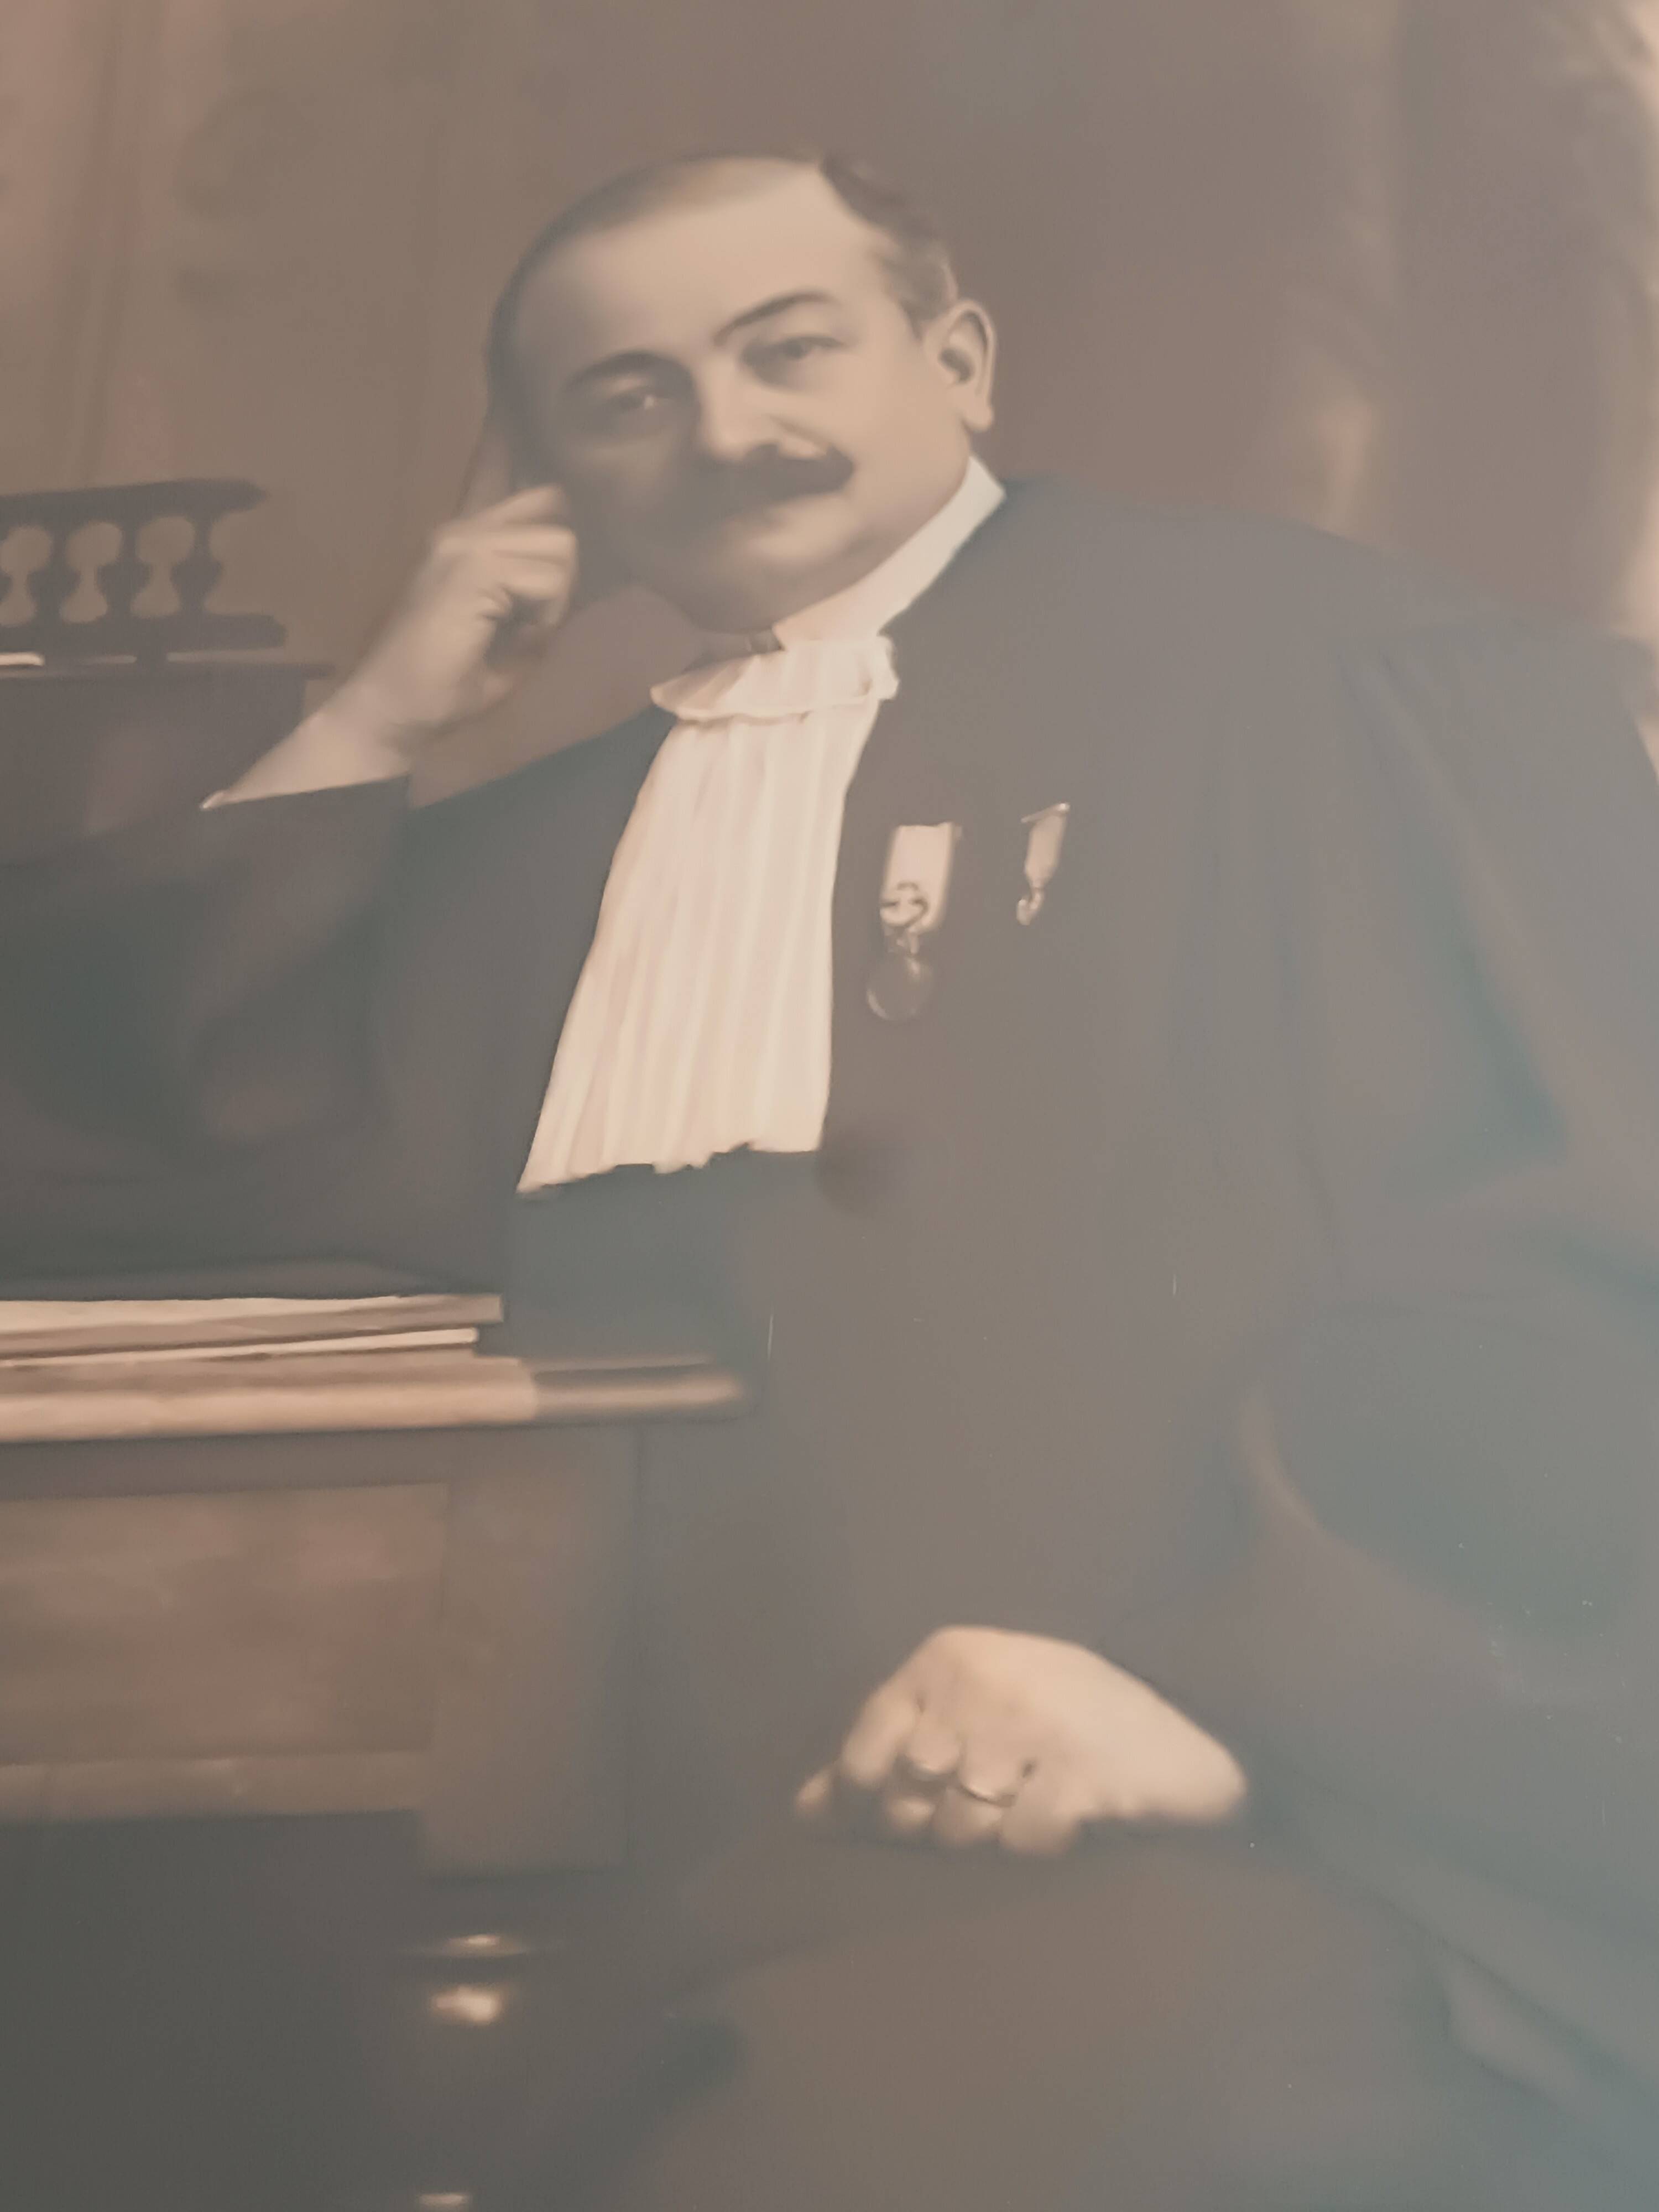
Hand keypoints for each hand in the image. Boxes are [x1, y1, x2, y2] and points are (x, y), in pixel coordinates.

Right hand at [334, 485, 580, 756]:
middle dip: (563, 581)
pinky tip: (516, 637)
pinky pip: (550, 580)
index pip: (534, 499)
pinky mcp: (475, 568)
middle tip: (532, 622)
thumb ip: (534, 602)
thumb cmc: (441, 685)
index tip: (555, 575)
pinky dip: (547, 616)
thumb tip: (579, 588)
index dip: (558, 531)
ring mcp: (467, 543)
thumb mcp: (502, 632)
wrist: (392, 708)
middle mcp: (465, 530)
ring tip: (520, 630)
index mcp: (466, 540)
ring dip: (556, 599)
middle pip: (558, 528)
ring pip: (561, 547)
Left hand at [796, 1627, 1246, 1855]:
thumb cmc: (1064, 1727)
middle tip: (994, 1809)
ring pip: (958, 1828)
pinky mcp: (1081, 1775)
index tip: (908, 1817)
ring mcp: (1033, 1726)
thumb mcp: (974, 1717)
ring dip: (992, 1840)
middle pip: (909, 1798)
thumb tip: (802, 1813)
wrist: (1185, 1744)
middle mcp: (983, 1681)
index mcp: (947, 1657)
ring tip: (1031, 1810)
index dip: (875, 1804)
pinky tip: (1069, 1824)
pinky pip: (1020, 1844)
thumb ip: (888, 1754)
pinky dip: (1039, 1849)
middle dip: (938, 1827)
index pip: (867, 1752)